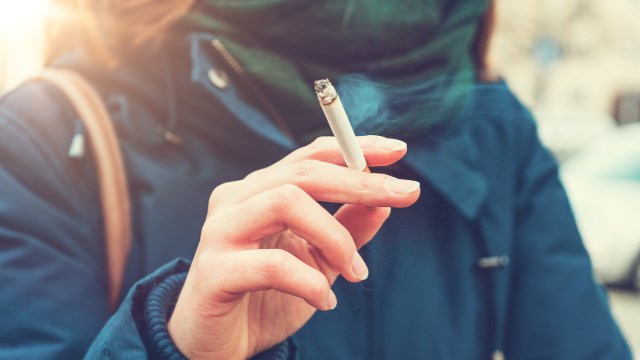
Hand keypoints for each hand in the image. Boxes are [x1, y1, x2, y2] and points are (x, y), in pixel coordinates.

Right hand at [168, 136, 419, 358]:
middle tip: (406, 195)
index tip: (398, 151)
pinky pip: (272, 265)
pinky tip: (325, 302)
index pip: (311, 155)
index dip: (355, 148)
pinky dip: (309, 282)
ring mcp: (221, 231)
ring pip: (287, 202)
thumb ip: (346, 230)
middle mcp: (237, 200)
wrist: (218, 347)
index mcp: (261, 191)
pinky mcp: (213, 270)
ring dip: (335, 237)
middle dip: (360, 181)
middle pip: (303, 173)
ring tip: (356, 274)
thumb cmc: (265, 298)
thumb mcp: (318, 262)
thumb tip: (384, 202)